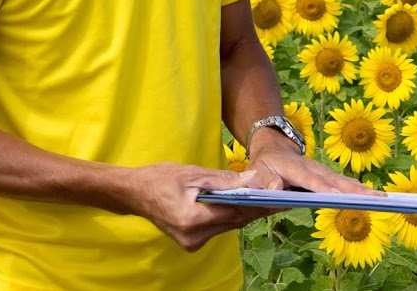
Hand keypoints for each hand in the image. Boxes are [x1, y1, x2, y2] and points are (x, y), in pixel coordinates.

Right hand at [125, 162, 280, 252]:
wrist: (134, 193)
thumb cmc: (159, 178)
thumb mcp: (192, 173)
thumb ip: (223, 180)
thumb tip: (252, 180)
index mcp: (193, 219)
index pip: (235, 212)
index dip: (260, 205)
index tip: (282, 199)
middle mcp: (194, 237)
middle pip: (235, 221)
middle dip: (258, 209)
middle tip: (283, 198)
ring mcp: (193, 243)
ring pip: (228, 225)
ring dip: (246, 212)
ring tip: (269, 200)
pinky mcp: (192, 242)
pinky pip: (218, 227)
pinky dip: (231, 216)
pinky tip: (245, 205)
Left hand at [247, 133, 383, 195]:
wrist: (273, 148)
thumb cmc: (264, 165)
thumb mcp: (256, 172)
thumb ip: (265, 180)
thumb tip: (276, 189)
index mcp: (294, 167)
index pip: (311, 180)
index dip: (325, 189)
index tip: (340, 198)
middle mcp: (312, 167)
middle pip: (335, 180)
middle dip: (354, 190)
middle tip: (374, 198)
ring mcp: (321, 171)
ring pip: (343, 181)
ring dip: (362, 189)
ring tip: (382, 198)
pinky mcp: (327, 176)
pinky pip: (343, 183)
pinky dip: (358, 189)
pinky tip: (373, 196)